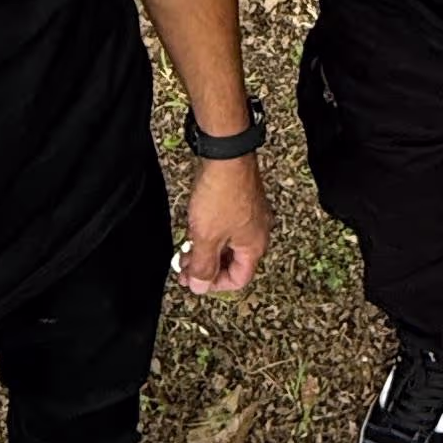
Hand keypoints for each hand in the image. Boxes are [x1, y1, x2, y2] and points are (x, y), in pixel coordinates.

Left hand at [175, 152, 270, 295]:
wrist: (226, 155)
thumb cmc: (222, 193)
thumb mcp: (206, 237)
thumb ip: (203, 266)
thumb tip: (200, 287)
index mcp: (255, 246)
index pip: (239, 279)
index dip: (215, 284)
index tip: (195, 280)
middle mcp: (258, 233)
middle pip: (233, 262)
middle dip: (207, 267)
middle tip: (185, 268)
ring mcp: (251, 216)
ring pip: (229, 244)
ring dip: (207, 251)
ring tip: (187, 249)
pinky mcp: (242, 201)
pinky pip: (228, 227)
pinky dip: (212, 234)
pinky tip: (197, 228)